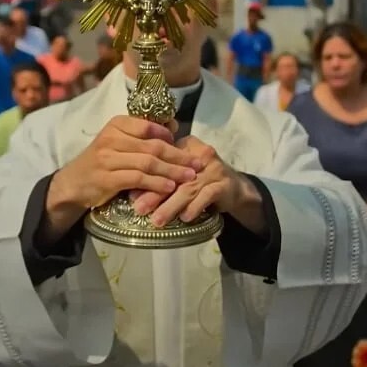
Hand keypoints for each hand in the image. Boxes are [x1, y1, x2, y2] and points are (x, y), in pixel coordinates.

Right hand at [47, 116, 201, 214]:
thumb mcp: (118, 142)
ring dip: (172, 171)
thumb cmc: (102, 161)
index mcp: (116, 125)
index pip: (148, 126)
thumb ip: (141, 136)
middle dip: (179, 156)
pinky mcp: (107, 179)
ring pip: (148, 163)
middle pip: (153, 146)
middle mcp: (111, 138)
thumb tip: (173, 128)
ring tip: (190, 177)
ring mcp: (107, 159)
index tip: (188, 146)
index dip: (170, 137)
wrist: (73, 182)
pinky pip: (137, 179)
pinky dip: (156, 183)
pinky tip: (169, 187)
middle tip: (197, 163)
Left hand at [133, 136, 249, 226]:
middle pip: (174, 175)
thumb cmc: (201, 179)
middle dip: (155, 194)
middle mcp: (200, 154)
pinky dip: (195, 207)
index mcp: (186, 146)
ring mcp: (214, 169)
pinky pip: (207, 196)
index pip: (163, 160)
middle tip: (139, 209)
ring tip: (157, 220)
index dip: (147, 178)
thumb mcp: (181, 174)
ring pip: (188, 188)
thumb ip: (161, 178)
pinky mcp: (224, 184)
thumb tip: (132, 193)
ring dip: (171, 206)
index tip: (131, 195)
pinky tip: (185, 218)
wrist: (235, 188)